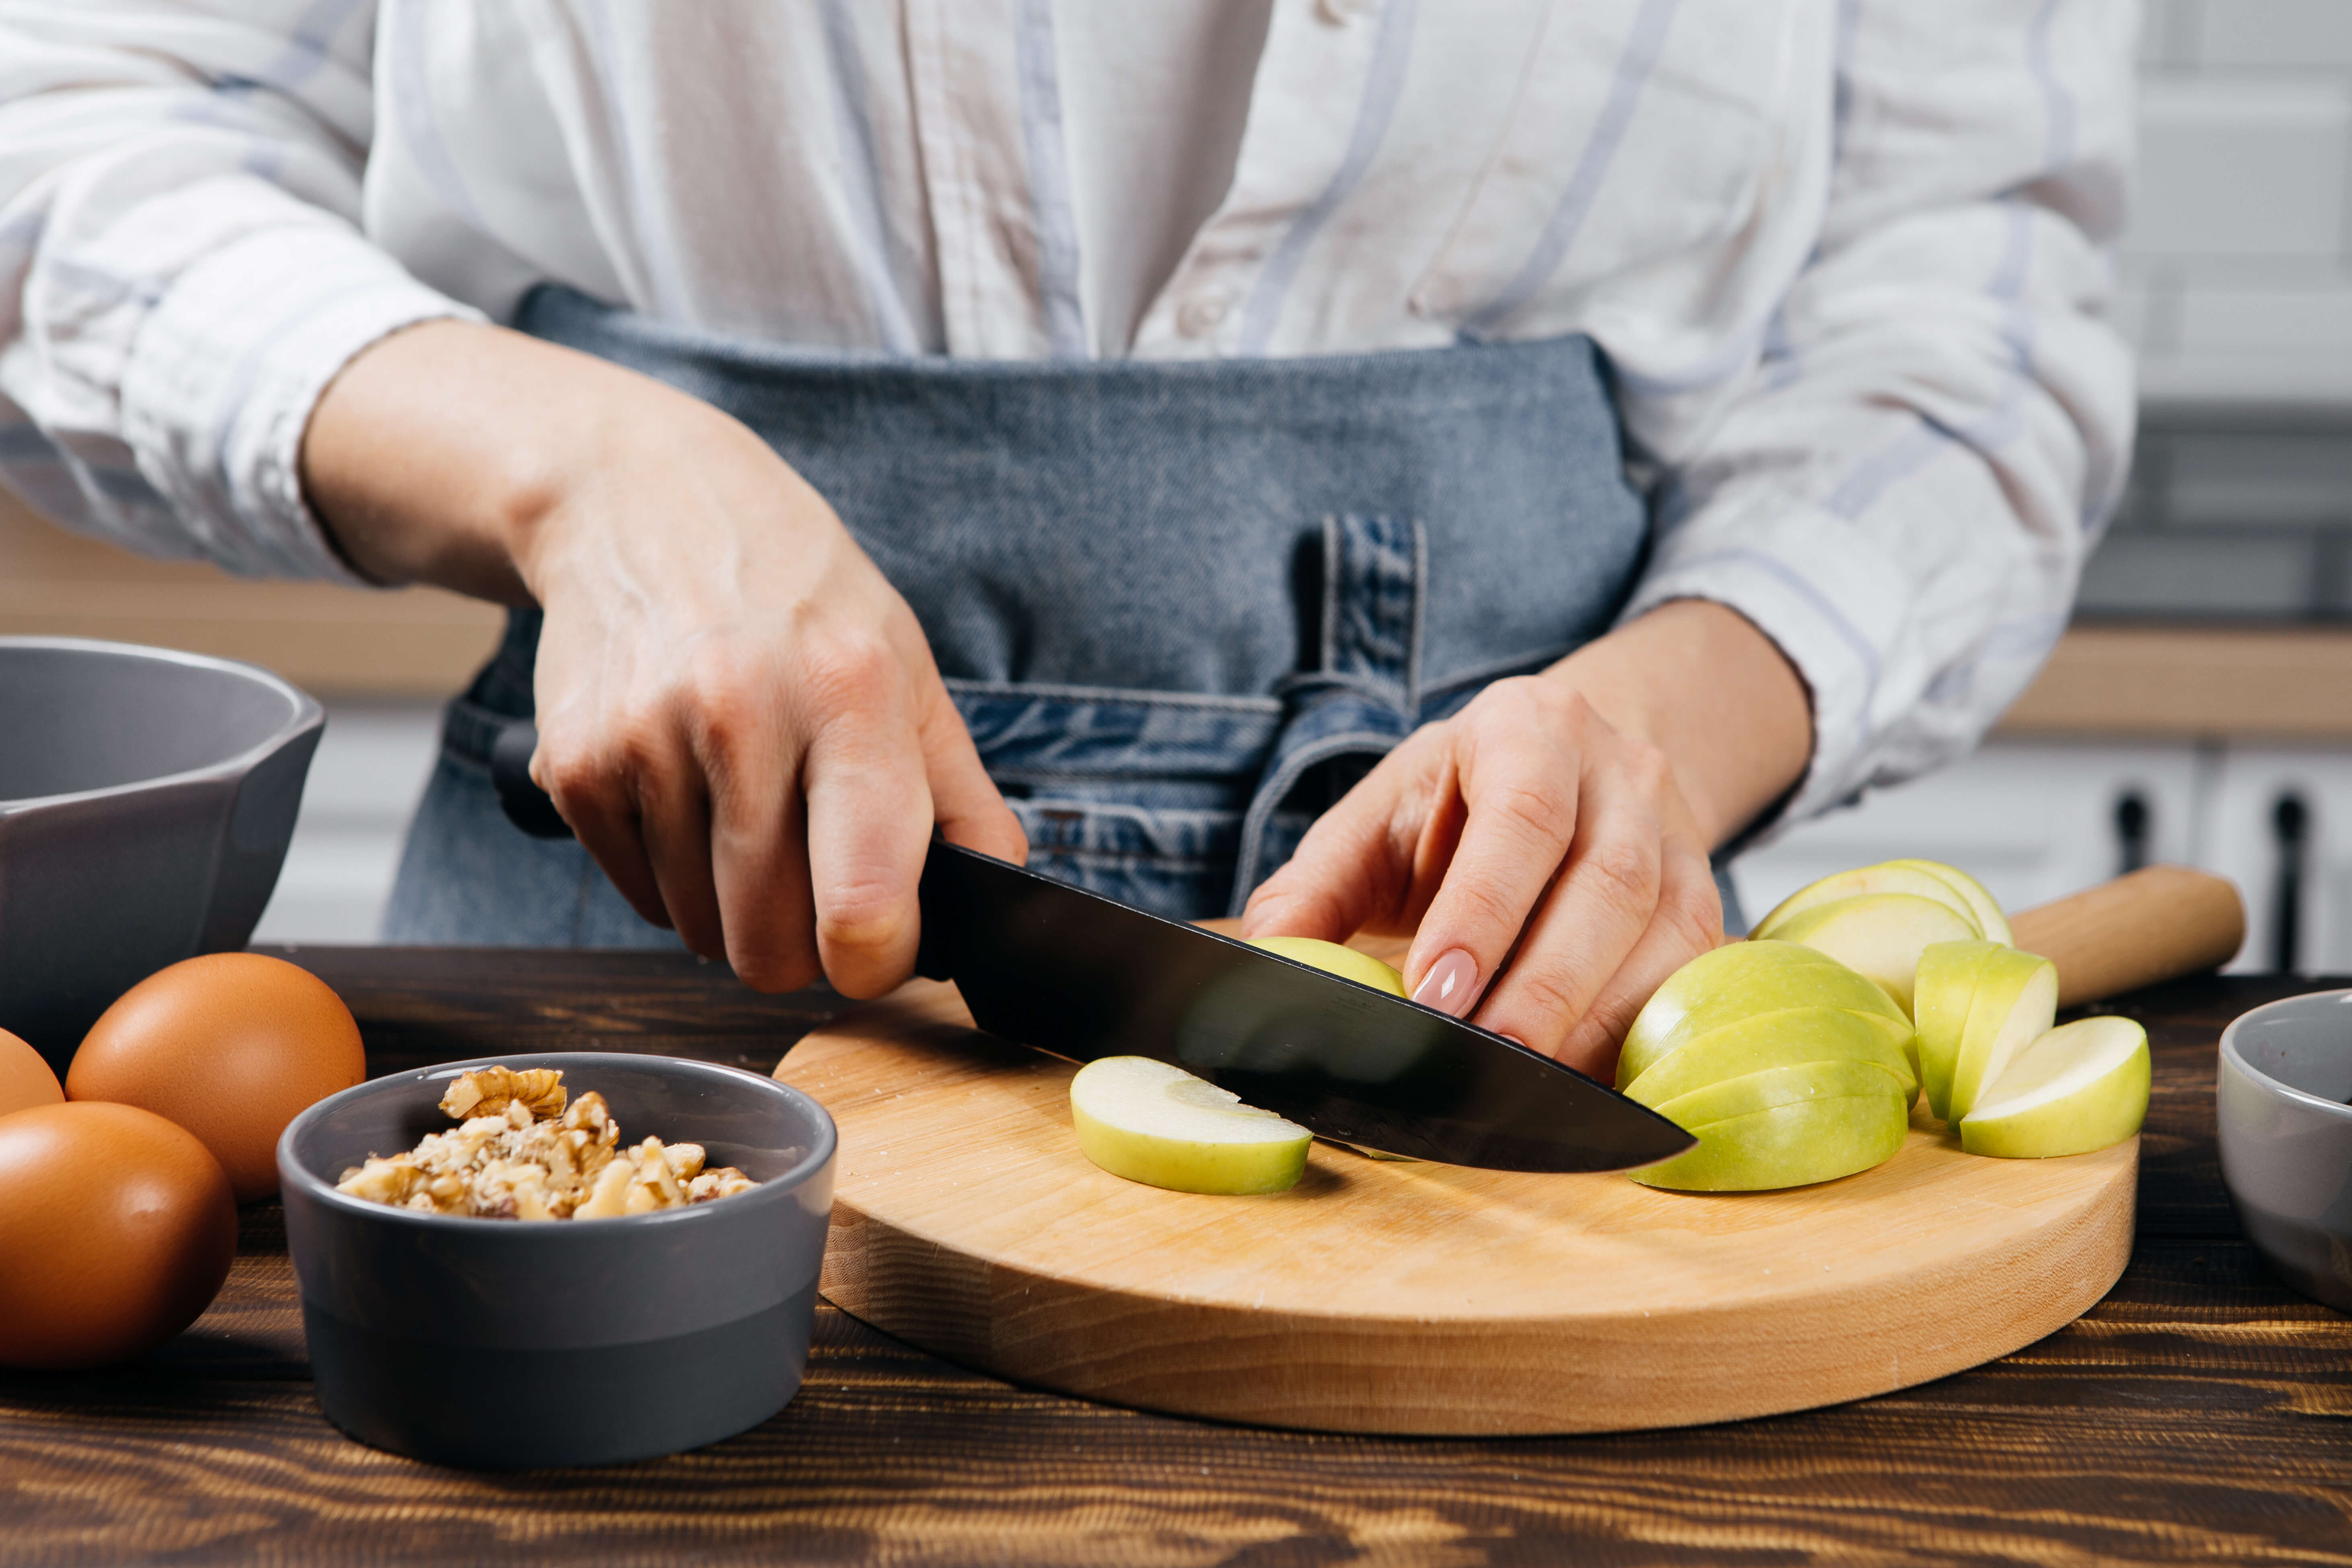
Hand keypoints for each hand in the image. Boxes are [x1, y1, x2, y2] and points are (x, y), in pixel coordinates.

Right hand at [303, 321, 1025, 995]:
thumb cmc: (797, 595)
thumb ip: (962, 797)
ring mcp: (646, 742)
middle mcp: (740, 715)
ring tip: (744, 808)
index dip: (878, 960)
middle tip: (812, 881)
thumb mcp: (906, 669)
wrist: (643, 501)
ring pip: (699, 932)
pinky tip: (687, 791)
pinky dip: (669, 874)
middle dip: (800, 943)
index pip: (863, 905)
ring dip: (730, 905)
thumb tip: (995, 895)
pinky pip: (636, 895)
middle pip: (770, 945)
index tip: (881, 943)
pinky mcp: (576, 767)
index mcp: (847, 694)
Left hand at [1239, 601, 1810, 1080]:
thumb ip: (1315, 889)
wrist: (1575, 762)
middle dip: (1541, 988)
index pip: (1523, 816)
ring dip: (1593, 1026)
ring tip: (1525, 1090)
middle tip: (1480, 1062)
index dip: (1483, 910)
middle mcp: (1621, 776)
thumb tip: (1263, 965)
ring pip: (1664, 941)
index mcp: (1529, 729)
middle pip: (1604, 887)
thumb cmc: (1455, 805)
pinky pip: (1688, 982)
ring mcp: (1678, 841)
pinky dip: (1635, 1040)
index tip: (1435, 994)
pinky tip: (1580, 1087)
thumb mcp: (1378, 819)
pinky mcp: (1706, 907)